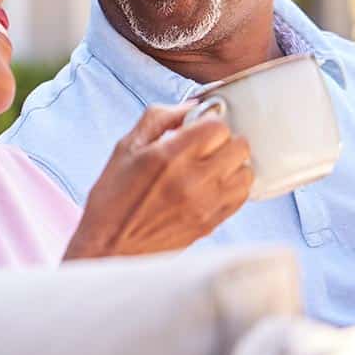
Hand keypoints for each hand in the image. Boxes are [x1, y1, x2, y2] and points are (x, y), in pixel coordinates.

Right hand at [64, 102, 252, 259]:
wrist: (109, 248)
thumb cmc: (112, 198)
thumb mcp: (126, 147)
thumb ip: (159, 118)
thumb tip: (192, 106)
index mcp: (168, 156)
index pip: (218, 127)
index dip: (209, 122)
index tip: (197, 128)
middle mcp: (191, 180)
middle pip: (239, 146)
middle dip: (224, 140)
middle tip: (207, 146)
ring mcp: (205, 205)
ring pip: (246, 172)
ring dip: (233, 165)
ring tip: (214, 167)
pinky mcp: (211, 224)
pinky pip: (241, 197)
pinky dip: (234, 187)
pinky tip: (215, 186)